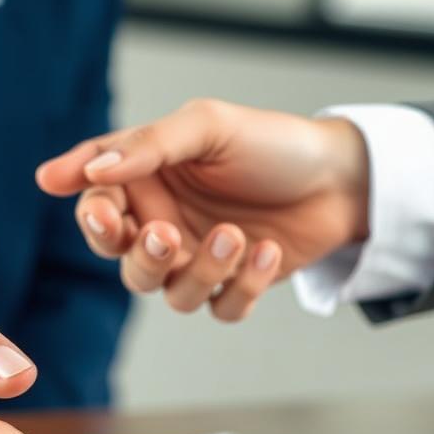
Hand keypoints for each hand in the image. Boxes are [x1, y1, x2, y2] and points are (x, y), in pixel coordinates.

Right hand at [36, 99, 370, 320]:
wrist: (341, 177)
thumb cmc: (273, 144)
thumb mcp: (208, 126)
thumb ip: (148, 146)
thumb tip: (91, 170)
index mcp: (148, 181)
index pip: (98, 205)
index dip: (94, 216)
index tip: (106, 216)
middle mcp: (165, 223)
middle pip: (124, 261)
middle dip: (140, 256)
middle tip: (164, 235)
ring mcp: (197, 259)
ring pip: (170, 293)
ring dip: (199, 272)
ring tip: (235, 236)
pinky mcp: (233, 285)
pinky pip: (220, 307)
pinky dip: (242, 286)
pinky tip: (267, 251)